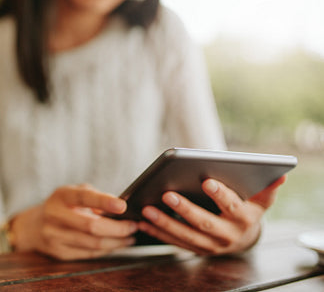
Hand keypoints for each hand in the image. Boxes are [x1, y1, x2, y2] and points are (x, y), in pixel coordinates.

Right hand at [11, 184, 137, 259]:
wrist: (33, 226)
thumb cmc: (62, 205)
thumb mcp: (73, 193)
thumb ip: (94, 196)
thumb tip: (120, 208)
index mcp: (61, 195)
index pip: (83, 197)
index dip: (104, 201)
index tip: (122, 206)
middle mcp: (54, 215)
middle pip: (91, 226)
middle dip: (117, 228)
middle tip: (133, 226)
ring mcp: (54, 236)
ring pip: (93, 243)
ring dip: (116, 242)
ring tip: (130, 237)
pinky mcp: (59, 253)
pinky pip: (89, 254)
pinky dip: (107, 250)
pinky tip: (117, 244)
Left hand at [138, 176, 285, 254]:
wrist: (243, 237)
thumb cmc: (247, 208)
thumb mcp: (261, 199)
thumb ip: (267, 187)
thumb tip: (281, 174)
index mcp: (244, 218)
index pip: (232, 205)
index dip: (221, 194)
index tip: (206, 180)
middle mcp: (228, 235)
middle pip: (205, 223)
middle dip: (185, 209)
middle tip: (166, 194)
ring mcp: (212, 246)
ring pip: (186, 236)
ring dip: (165, 224)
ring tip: (147, 209)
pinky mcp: (197, 250)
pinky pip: (175, 243)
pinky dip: (159, 233)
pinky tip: (144, 221)